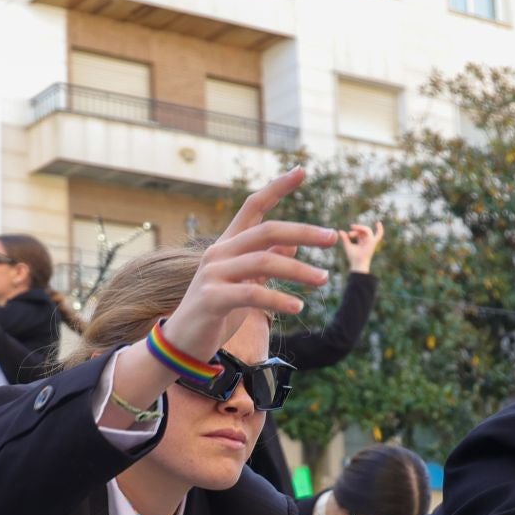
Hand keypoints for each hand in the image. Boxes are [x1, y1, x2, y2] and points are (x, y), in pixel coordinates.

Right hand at [160, 168, 333, 360]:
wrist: (182, 344)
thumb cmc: (216, 312)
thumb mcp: (245, 283)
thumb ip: (265, 260)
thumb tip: (293, 241)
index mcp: (227, 245)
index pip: (253, 207)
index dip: (277, 187)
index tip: (302, 170)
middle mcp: (218, 253)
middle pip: (266, 231)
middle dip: (303, 231)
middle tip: (332, 237)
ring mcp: (212, 274)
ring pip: (264, 261)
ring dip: (299, 270)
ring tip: (324, 279)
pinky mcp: (211, 299)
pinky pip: (252, 293)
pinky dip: (279, 298)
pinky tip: (299, 306)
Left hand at [341, 220, 383, 273]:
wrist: (357, 264)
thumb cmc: (353, 257)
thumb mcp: (347, 246)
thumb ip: (345, 238)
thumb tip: (340, 231)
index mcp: (362, 242)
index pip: (359, 233)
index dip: (354, 232)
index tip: (348, 234)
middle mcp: (367, 241)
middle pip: (363, 230)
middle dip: (357, 229)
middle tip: (350, 229)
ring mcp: (371, 241)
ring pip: (367, 230)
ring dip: (360, 228)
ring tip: (352, 227)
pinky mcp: (373, 243)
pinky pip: (379, 235)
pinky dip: (380, 229)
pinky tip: (378, 223)